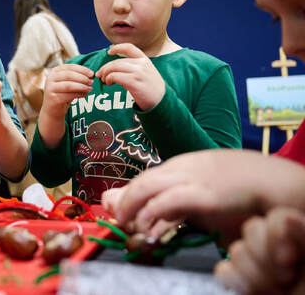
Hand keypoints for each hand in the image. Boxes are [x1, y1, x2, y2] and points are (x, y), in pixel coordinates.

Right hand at [36, 64, 92, 148]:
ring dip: (81, 86)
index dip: (82, 69)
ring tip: (90, 89)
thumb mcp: (69, 83)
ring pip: (69, 85)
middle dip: (82, 78)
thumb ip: (77, 78)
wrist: (53, 109)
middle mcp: (50, 78)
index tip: (92, 74)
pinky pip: (68, 95)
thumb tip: (91, 76)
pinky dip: (78, 94)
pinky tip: (84, 95)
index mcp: (54, 71)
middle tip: (91, 82)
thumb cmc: (63, 94)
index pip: (70, 67)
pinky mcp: (53, 98)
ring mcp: (50, 88)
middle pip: (69, 75)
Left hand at [95, 43, 165, 110]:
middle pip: (116, 61)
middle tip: (100, 75)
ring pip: (114, 68)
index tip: (109, 52)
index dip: (117, 48)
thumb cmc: (152, 88)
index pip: (129, 48)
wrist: (162, 101)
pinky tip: (109, 83)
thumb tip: (114, 67)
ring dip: (105, 74)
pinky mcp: (133, 82)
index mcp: (144, 60)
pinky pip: (115, 76)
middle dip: (105, 68)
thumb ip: (135, 67)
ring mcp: (138, 72)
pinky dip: (108, 79)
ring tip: (104, 80)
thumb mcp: (147, 72)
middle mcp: (141, 64)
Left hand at [109, 150, 304, 244]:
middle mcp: (184, 167)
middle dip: (124, 201)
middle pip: (143, 181)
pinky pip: (168, 201)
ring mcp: (194, 178)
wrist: (275, 181)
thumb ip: (179, 203)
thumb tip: (150, 218)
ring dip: (130, 207)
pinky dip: (151, 214)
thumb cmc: (245, 190)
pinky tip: (145, 227)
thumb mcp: (206, 195)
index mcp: (185, 164)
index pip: (148, 178)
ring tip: (125, 223)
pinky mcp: (204, 194)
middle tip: (117, 219)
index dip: (130, 196)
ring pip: (147, 187)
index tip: (119, 211)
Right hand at [215, 208, 304, 294]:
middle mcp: (280, 250)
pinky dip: (234, 280)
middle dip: (264, 258)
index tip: (289, 260)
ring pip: (236, 250)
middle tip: (285, 280)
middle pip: (251, 230)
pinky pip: (224, 270)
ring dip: (252, 274)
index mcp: (301, 242)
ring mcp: (260, 268)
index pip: (277, 219)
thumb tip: (288, 218)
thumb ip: (304, 236)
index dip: (276, 236)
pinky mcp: (243, 284)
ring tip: (273, 291)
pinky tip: (250, 290)